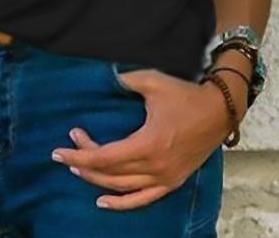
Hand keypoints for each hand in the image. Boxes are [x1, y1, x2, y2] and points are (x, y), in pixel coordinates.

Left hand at [50, 67, 241, 210]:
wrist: (219, 110)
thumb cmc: (185, 95)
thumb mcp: (153, 82)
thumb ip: (125, 80)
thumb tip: (104, 76)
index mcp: (148, 144)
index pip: (104, 157)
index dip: (79, 155)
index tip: (59, 151)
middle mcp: (154, 167)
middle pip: (109, 173)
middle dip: (84, 164)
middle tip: (67, 151)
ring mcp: (164, 178)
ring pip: (122, 187)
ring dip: (97, 180)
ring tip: (78, 169)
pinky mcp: (172, 182)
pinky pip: (143, 199)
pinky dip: (122, 203)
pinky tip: (103, 202)